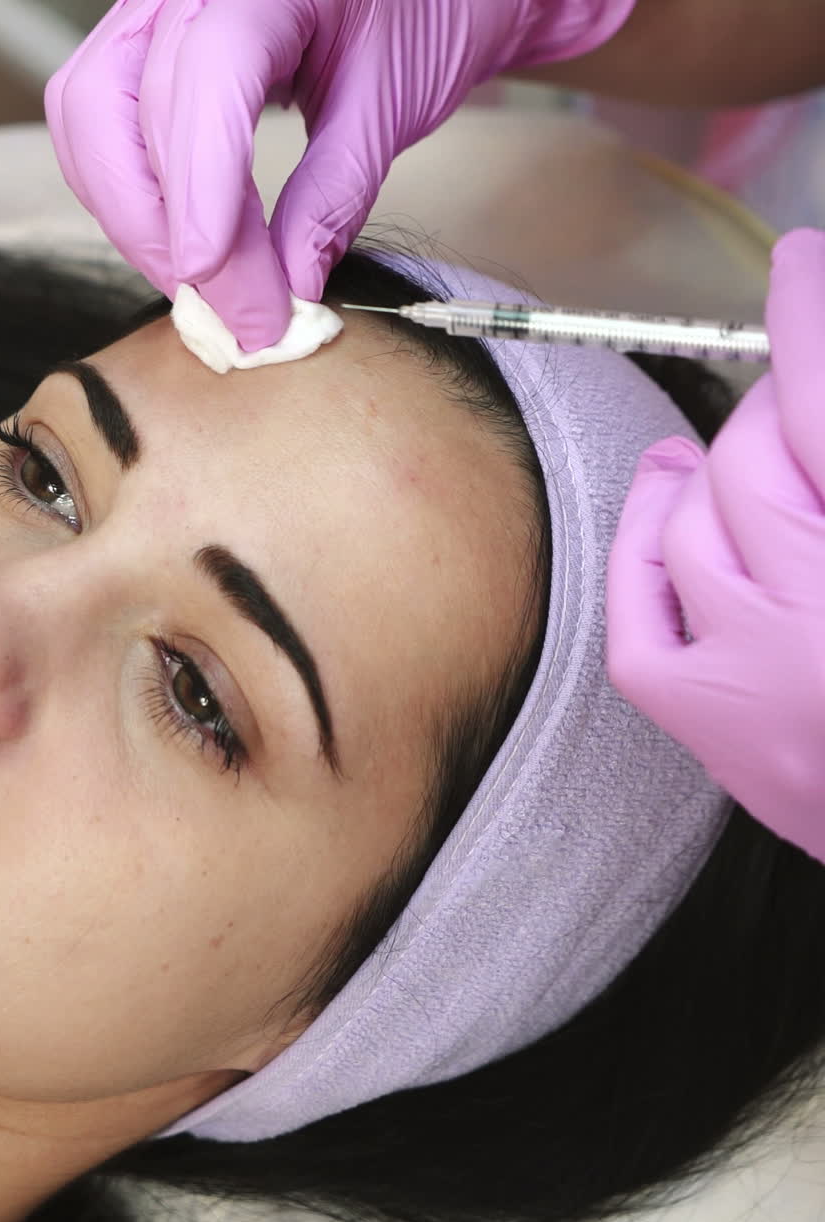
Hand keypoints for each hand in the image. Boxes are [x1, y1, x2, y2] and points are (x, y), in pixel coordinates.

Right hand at [45, 0, 633, 350]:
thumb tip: (288, 293)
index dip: (200, 194)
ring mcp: (147, 9)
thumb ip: (333, 197)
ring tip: (206, 288)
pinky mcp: (135, 45)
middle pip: (120, 111)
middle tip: (233, 313)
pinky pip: (92, 125)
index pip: (204, 80)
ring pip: (89, 122)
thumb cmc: (413, 17)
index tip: (217, 285)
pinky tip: (179, 245)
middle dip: (167, 233)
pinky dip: (128, 199)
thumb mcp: (390, 104)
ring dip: (136, 224)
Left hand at [607, 228, 824, 862]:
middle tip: (785, 398)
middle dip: (770, 410)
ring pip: (695, 524)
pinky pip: (640, 616)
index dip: (809, 322)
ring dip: (716, 475)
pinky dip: (644, 546)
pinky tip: (669, 503)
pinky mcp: (712, 727)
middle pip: (757, 457)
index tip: (798, 268)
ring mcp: (762, 678)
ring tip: (736, 457)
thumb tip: (805, 396)